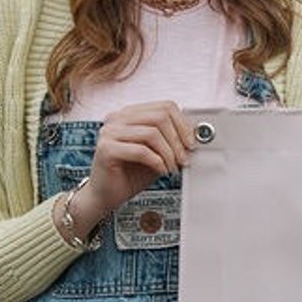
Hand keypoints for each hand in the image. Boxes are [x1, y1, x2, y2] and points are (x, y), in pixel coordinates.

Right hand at [66, 102, 194, 240]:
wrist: (106, 195)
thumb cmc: (131, 174)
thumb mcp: (158, 153)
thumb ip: (171, 140)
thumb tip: (196, 134)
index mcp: (129, 114)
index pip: (164, 106)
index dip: (183, 124)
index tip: (192, 143)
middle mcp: (117, 118)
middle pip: (160, 117)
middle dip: (178, 140)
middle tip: (184, 159)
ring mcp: (108, 132)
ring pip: (152, 133)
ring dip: (169, 153)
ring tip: (173, 168)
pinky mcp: (105, 149)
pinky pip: (141, 150)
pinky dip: (157, 162)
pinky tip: (161, 170)